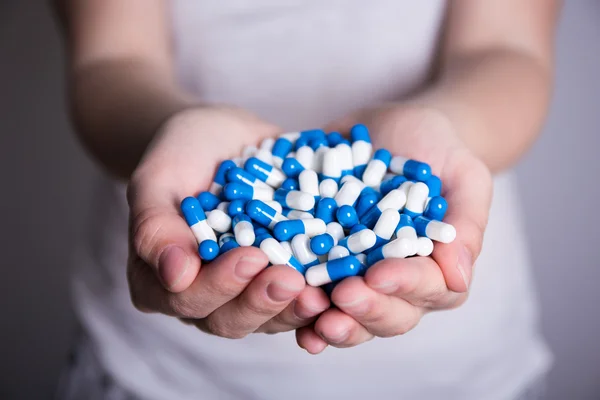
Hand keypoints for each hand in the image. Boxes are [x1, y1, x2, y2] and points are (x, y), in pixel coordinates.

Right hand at [127, 106, 329, 337]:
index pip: (186, 298)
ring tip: (321, 292)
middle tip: (290, 279)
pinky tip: (343, 280)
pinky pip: (299, 294)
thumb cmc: (179, 156)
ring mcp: (245, 291)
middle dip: (262, 301)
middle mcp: (204, 296)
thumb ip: (156, 227)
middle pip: (230, 318)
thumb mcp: (157, 181)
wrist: (219, 139)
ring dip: (295, 307)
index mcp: (162, 281)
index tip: (249, 258)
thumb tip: (175, 275)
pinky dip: (321, 289)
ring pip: (269, 316)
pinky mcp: (280, 276)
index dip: (218, 285)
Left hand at [296, 105, 491, 352]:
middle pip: (387, 315)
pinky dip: (295, 304)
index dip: (404, 285)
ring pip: (348, 315)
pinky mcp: (322, 262)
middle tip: (343, 297)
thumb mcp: (463, 174)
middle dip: (365, 310)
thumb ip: (466, 223)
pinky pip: (310, 291)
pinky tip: (280, 299)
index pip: (427, 289)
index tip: (380, 274)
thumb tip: (459, 276)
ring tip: (310, 314)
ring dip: (330, 321)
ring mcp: (356, 276)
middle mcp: (395, 283)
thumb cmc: (437, 150)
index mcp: (435, 269)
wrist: (392, 131)